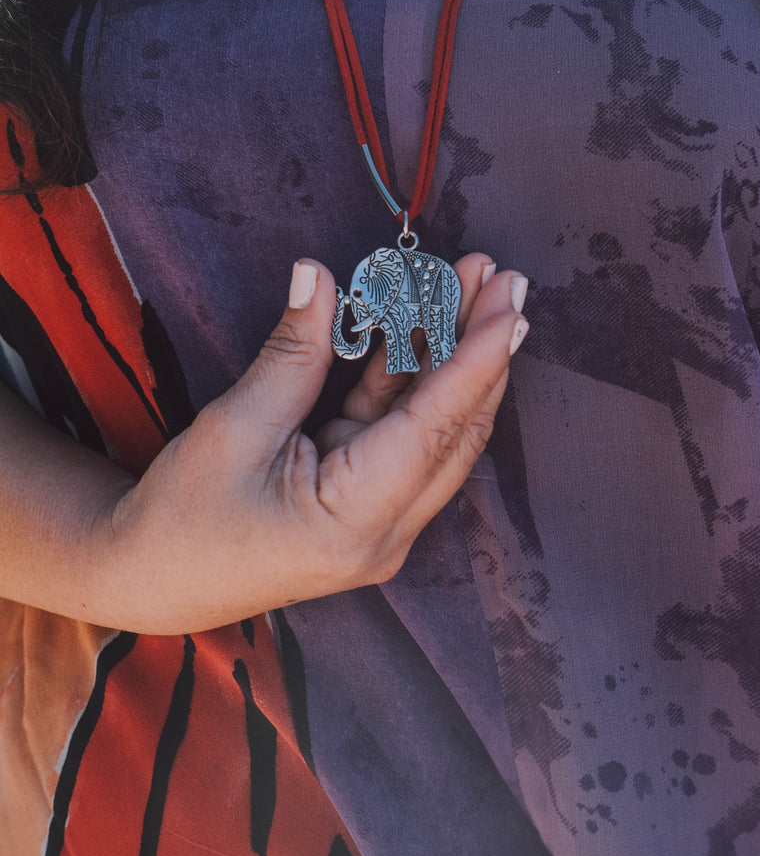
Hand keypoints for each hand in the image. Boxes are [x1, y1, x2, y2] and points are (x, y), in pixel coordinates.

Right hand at [95, 254, 528, 632]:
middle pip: (454, 430)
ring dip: (450, 358)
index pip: (435, 430)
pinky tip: (418, 325)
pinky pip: (402, 436)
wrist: (152, 579)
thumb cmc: (182, 518)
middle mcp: (386, 532)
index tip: (510, 304)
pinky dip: (410, 380)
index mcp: (355, 524)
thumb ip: (292, 353)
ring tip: (467, 286)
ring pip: (435, 431)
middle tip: (499, 277)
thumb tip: (317, 276)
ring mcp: (381, 521)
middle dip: (479, 348)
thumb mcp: (235, 427)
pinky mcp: (366, 505)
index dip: (476, 361)